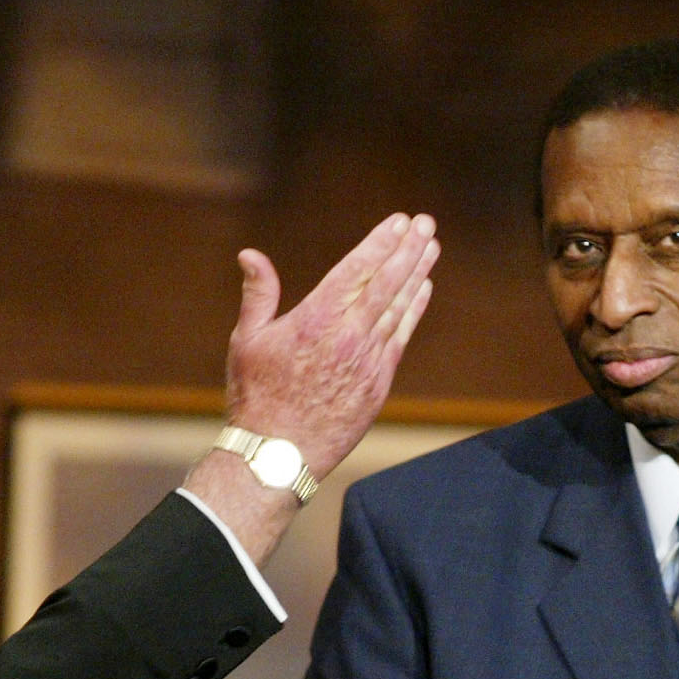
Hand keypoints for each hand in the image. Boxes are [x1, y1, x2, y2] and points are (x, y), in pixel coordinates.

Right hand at [227, 212, 437, 476]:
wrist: (279, 455)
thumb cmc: (256, 397)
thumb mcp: (247, 340)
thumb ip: (258, 294)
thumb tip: (250, 254)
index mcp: (315, 320)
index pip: (357, 270)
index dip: (381, 243)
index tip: (399, 222)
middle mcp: (347, 337)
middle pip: (386, 284)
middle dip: (409, 250)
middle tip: (426, 223)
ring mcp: (367, 362)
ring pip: (398, 308)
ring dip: (417, 275)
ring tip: (431, 247)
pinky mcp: (377, 384)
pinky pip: (400, 338)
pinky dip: (413, 311)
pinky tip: (422, 290)